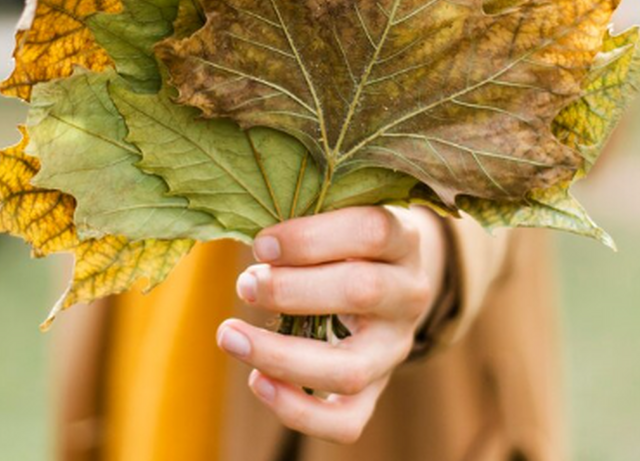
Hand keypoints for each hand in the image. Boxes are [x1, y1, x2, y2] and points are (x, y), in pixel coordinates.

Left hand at [215, 204, 446, 443]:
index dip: (311, 238)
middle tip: (245, 285)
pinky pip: (345, 422)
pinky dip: (296, 410)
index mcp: (404, 241)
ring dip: (280, 356)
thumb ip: (304, 222)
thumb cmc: (343, 241)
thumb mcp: (337, 217)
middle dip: (290, 291)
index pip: (372, 231)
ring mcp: (394, 349)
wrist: (385, 281)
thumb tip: (252, 249)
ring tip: (230, 336)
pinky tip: (257, 383)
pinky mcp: (376, 391)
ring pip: (349, 369)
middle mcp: (409, 295)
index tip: (261, 245)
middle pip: (362, 292)